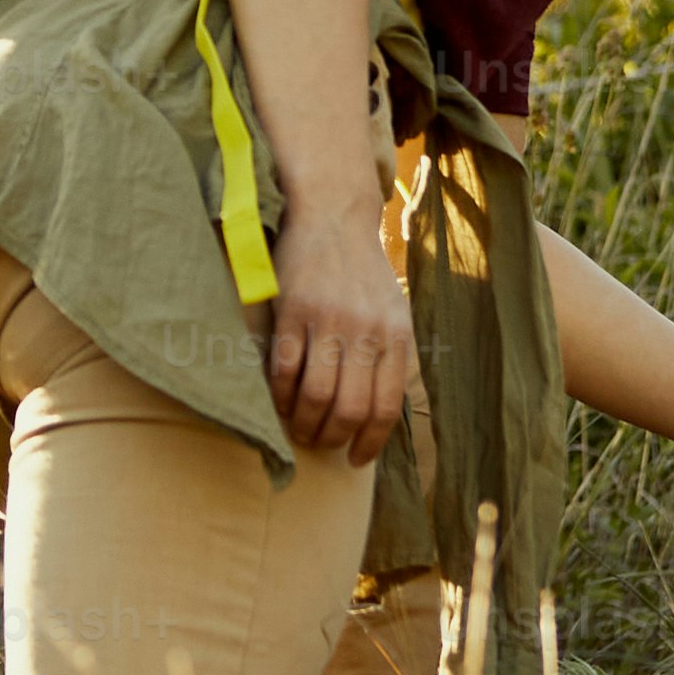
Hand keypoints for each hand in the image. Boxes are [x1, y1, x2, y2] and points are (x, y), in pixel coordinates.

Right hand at [266, 211, 415, 465]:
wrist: (332, 215)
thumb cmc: (361, 271)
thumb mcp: (392, 309)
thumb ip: (389, 354)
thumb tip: (378, 414)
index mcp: (396, 334)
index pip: (386, 406)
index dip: (369, 442)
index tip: (355, 459)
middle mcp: (366, 330)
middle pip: (350, 408)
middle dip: (332, 437)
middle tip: (319, 444)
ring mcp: (329, 320)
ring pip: (317, 395)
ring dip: (303, 422)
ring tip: (298, 429)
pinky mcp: (294, 311)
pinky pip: (285, 368)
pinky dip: (280, 395)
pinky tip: (278, 401)